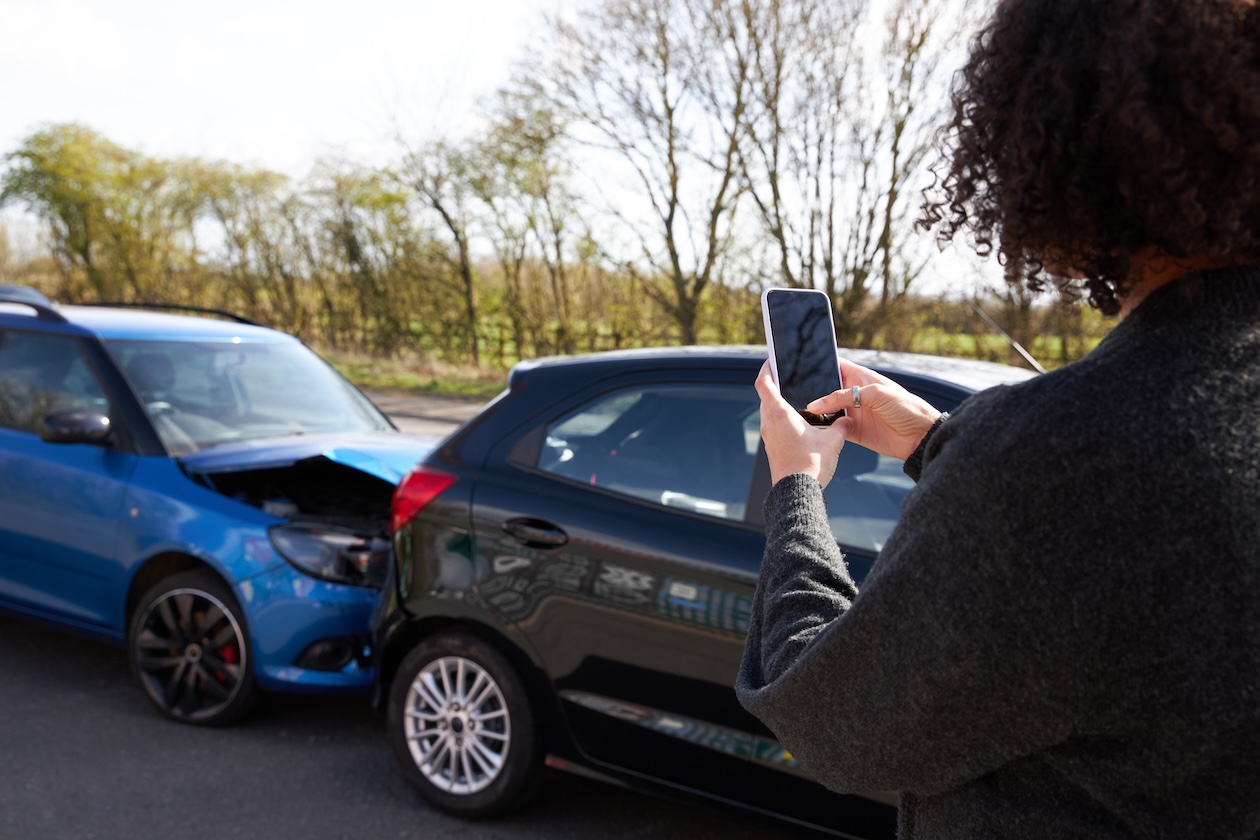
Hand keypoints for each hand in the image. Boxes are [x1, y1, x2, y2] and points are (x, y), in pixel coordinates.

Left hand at [755, 361, 848, 486]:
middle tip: (790, 377)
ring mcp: (768, 437)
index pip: (764, 382)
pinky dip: (783, 419)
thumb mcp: (833, 440)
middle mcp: (769, 423)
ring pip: (769, 412)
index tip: (772, 360)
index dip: (766, 368)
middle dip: (776, 385)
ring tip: (798, 399)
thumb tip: (848, 418)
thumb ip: (841, 425)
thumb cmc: (811, 464)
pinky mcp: (772, 448)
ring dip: (779, 404)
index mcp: (779, 413)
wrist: (797, 492)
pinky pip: (774, 426)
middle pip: (766, 396)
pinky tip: (800, 423)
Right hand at [807, 356, 942, 460]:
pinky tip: (813, 426)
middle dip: (813, 390)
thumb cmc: (906, 407)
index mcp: (861, 378)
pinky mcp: (853, 431)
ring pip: (827, 410)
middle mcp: (854, 395)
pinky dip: (824, 428)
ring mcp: (853, 413)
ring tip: (800, 409)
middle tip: (795, 391)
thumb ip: (846, 396)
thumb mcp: (876, 394)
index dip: (821, 364)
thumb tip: (817, 404)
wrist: (920, 436)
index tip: (802, 364)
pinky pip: (833, 428)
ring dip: (817, 411)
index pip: (837, 366)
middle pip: (827, 389)